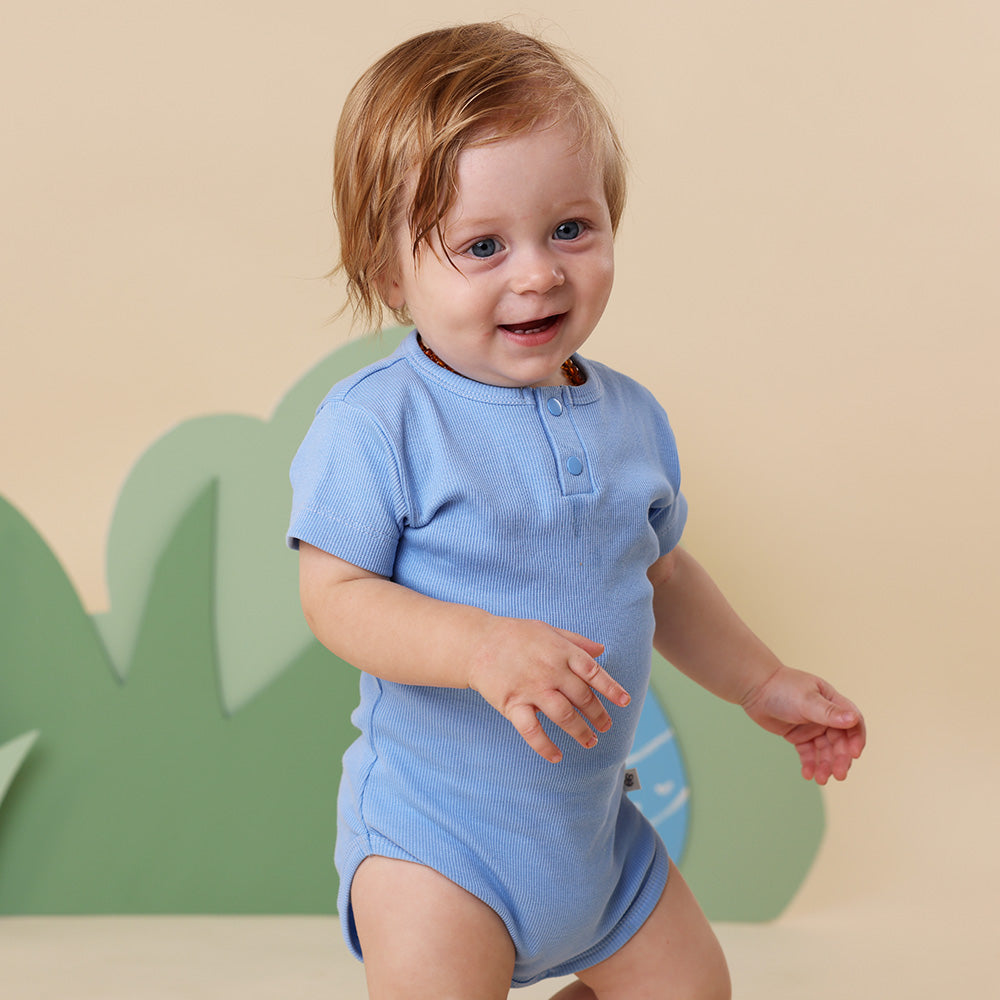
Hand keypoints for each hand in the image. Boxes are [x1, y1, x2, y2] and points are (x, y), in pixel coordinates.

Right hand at [467, 618, 630, 762]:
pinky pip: (532, 730)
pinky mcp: (512, 704)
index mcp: (561, 652)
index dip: (611, 688)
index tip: (624, 702)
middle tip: (605, 726)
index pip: (594, 673)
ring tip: (590, 742)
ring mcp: (532, 689)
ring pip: (564, 716)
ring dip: (580, 732)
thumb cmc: (514, 634)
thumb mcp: (548, 629)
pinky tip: (557, 756)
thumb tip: (601, 650)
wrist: (477, 642)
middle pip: (582, 698)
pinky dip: (545, 746)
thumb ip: (576, 641)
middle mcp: (550, 671)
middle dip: (598, 715)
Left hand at [741, 666, 865, 783]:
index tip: (854, 754)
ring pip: (825, 750)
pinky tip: (807, 775)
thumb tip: (853, 719)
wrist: (754, 688)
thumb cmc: (782, 688)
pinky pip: (808, 753)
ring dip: (825, 765)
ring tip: (820, 779)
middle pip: (840, 742)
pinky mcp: (798, 736)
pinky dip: (809, 764)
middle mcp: (826, 716)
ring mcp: (812, 727)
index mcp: (833, 702)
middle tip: (839, 775)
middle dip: (840, 758)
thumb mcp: (807, 700)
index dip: (856, 739)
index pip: (853, 723)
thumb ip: (829, 712)